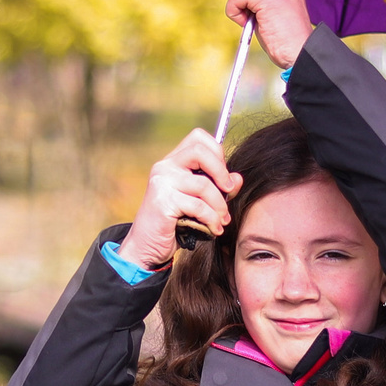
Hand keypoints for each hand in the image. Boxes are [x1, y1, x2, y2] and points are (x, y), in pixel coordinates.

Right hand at [117, 128, 242, 268]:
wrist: (147, 246)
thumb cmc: (175, 223)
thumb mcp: (200, 202)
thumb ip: (218, 188)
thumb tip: (237, 178)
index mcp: (173, 161)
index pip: (198, 138)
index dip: (217, 152)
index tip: (223, 175)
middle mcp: (165, 167)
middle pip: (199, 151)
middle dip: (221, 172)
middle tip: (229, 191)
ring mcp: (161, 182)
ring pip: (204, 185)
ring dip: (220, 206)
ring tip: (222, 221)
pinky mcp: (163, 201)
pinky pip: (199, 206)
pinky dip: (212, 219)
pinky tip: (214, 229)